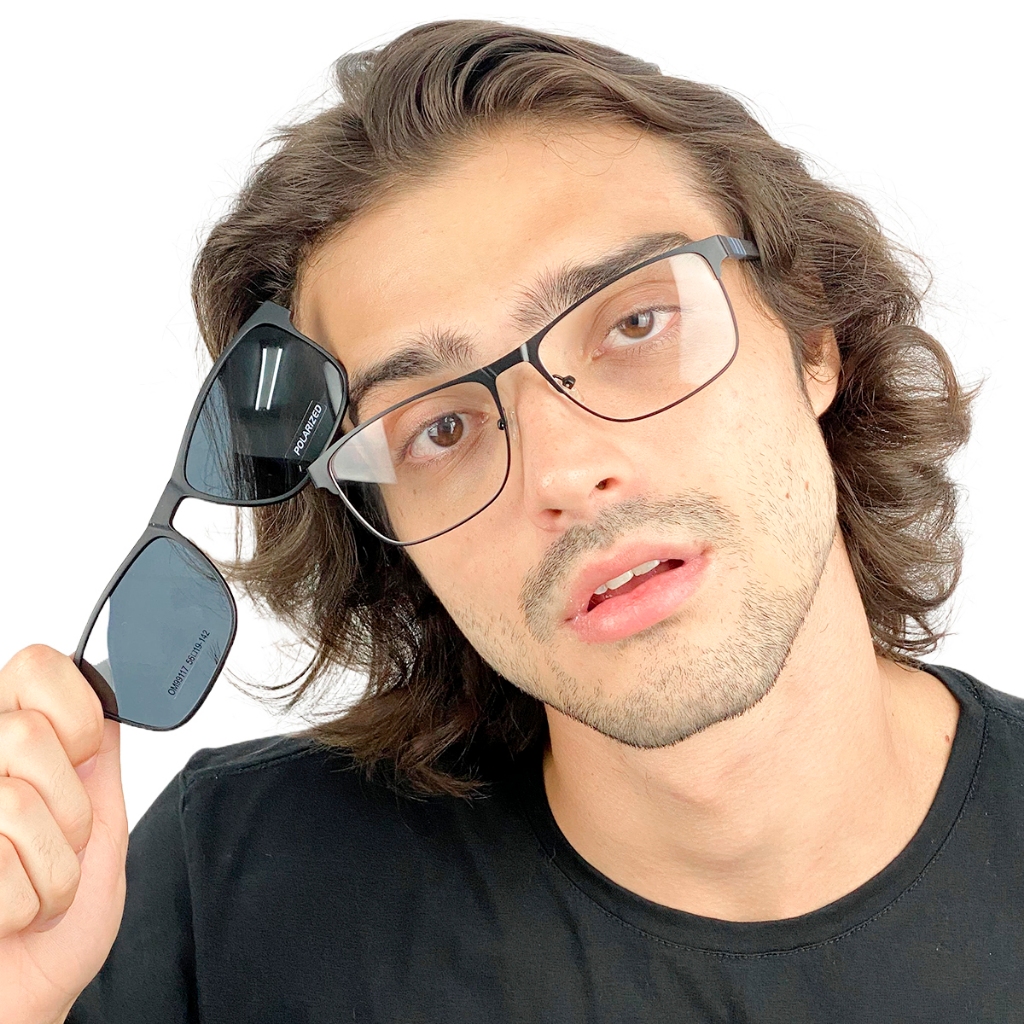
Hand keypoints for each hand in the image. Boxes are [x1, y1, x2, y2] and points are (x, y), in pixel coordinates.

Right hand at [0, 645, 127, 1023]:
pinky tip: (8, 914)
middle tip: (57, 843)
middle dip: (69, 807)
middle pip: (28, 734)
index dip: (74, 711)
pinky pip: (1, 869)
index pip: (38, 664)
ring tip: (34, 885)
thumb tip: (111, 695)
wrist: (25, 1002)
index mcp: (12, 746)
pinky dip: (23, 903)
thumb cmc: (56, 927)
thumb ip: (99, 758)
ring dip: (51, 865)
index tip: (79, 755)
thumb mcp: (101, 824)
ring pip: (16, 802)